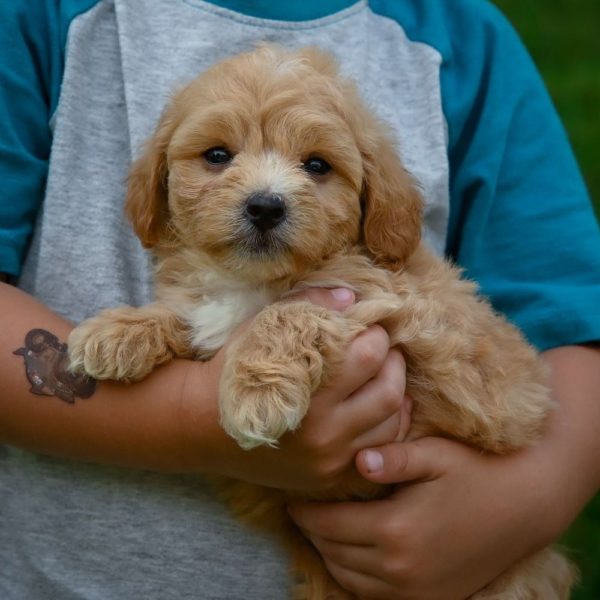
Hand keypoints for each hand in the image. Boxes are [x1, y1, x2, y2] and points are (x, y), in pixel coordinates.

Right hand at [189, 288, 411, 490]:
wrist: (198, 426)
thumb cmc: (231, 370)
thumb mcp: (263, 328)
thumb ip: (308, 306)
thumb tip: (352, 297)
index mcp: (308, 395)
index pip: (368, 356)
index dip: (375, 332)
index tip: (368, 324)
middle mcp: (323, 436)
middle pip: (388, 392)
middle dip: (392, 361)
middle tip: (380, 346)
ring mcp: (327, 463)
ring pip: (390, 426)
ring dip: (394, 393)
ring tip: (381, 373)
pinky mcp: (327, 478)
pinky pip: (378, 453)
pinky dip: (386, 426)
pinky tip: (378, 406)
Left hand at [288, 437, 561, 599]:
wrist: (523, 507)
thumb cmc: (474, 472)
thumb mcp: (434, 454)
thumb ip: (393, 458)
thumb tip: (357, 461)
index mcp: (396, 529)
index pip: (329, 524)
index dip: (306, 511)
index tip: (293, 498)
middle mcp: (400, 568)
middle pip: (334, 553)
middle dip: (312, 532)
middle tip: (302, 511)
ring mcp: (415, 590)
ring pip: (349, 578)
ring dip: (329, 555)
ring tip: (321, 531)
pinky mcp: (429, 599)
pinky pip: (373, 596)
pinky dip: (353, 578)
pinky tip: (351, 555)